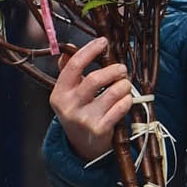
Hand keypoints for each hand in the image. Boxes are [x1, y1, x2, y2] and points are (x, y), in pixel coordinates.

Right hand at [50, 37, 129, 161]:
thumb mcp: (68, 93)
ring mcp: (84, 119)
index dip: (90, 50)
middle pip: (95, 79)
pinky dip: (127, 100)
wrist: (82, 145)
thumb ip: (68, 70)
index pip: (74, 65)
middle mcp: (69, 107)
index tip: (104, 41)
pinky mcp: (99, 130)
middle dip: (113, 70)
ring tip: (125, 84)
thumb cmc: (78, 111)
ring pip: (112, 93)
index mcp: (59, 93)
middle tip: (122, 69)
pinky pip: (120, 108)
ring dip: (124, 85)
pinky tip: (126, 99)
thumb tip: (68, 49)